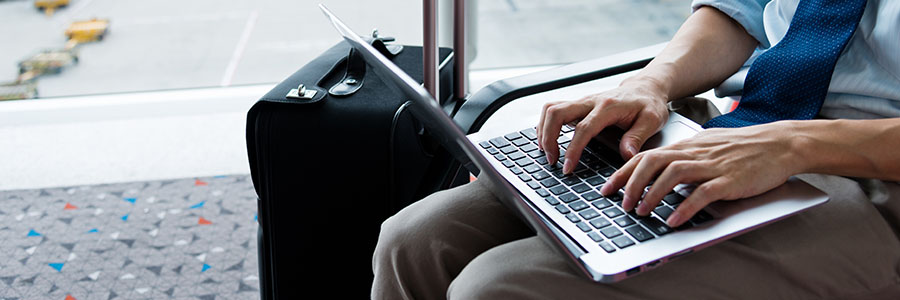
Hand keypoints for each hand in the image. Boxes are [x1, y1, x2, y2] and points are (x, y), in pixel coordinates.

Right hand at [536, 81, 669, 173]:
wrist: (645, 88)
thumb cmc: (648, 104)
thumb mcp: (652, 121)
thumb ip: (637, 137)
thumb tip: (626, 155)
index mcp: (608, 107)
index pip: (583, 128)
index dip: (572, 149)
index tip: (568, 167)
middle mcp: (591, 101)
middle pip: (557, 113)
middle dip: (548, 137)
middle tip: (552, 160)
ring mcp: (582, 101)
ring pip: (551, 109)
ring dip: (543, 131)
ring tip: (548, 152)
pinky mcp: (578, 105)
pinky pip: (553, 110)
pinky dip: (546, 125)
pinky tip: (548, 140)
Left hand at [599, 121, 804, 226]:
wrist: (781, 143)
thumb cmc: (745, 147)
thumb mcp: (708, 147)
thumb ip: (685, 157)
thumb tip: (661, 172)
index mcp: (688, 146)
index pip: (647, 155)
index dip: (624, 171)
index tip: (608, 188)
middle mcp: (695, 153)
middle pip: (653, 162)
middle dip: (632, 183)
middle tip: (621, 203)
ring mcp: (712, 165)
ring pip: (673, 174)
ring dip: (653, 194)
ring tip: (641, 212)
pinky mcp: (730, 179)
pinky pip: (703, 193)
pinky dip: (685, 206)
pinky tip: (673, 219)